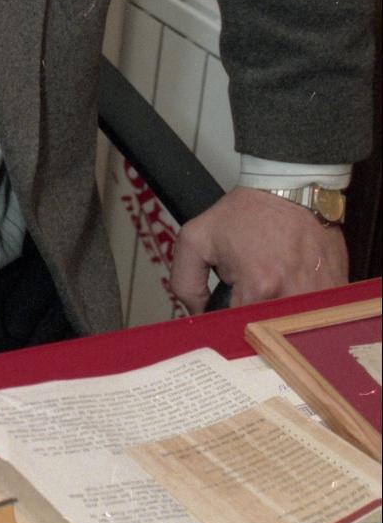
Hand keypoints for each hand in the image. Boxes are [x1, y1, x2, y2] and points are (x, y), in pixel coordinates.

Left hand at [169, 185, 347, 315]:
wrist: (290, 188)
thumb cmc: (247, 212)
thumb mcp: (196, 239)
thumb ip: (185, 283)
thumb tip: (199, 316)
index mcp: (258, 286)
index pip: (237, 332)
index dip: (228, 326)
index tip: (227, 311)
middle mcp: (293, 295)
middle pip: (268, 334)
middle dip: (255, 322)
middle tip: (248, 295)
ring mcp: (321, 294)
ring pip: (294, 328)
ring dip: (280, 316)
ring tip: (273, 287)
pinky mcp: (338, 288)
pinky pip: (317, 315)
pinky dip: (303, 308)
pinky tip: (293, 284)